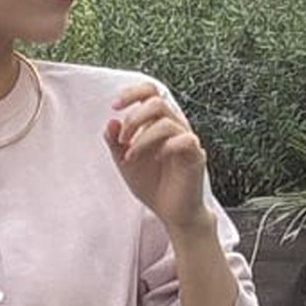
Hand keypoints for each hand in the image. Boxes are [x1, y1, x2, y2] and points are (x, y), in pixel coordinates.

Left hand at [104, 79, 209, 234]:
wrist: (171, 213)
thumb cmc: (153, 185)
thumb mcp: (126, 164)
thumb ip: (116, 144)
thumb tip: (110, 122)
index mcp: (158, 123)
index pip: (150, 92)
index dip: (132, 93)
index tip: (114, 106)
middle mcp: (175, 126)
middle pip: (157, 101)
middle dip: (133, 119)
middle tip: (122, 140)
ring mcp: (186, 139)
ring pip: (166, 121)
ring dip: (143, 138)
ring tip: (130, 157)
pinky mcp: (195, 156)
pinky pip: (185, 140)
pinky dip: (166, 147)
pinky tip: (157, 159)